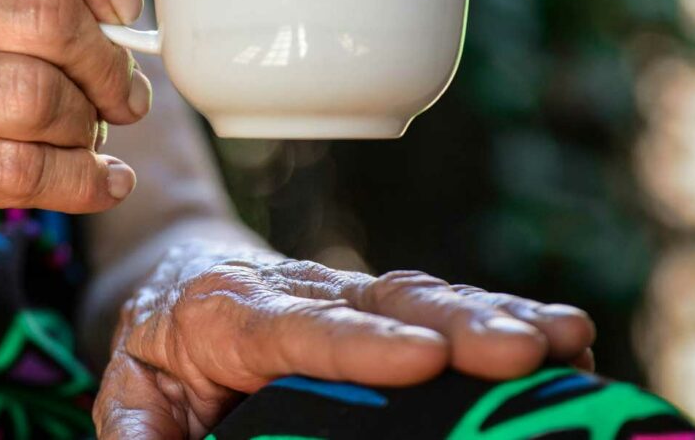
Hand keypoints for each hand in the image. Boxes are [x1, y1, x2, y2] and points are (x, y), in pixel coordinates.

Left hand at [94, 246, 594, 438]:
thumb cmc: (158, 344)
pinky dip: (502, 315)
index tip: (421, 358)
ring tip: (564, 340)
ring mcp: (347, 294)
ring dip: (494, 316)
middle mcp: (302, 293)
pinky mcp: (380, 306)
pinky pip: (442, 305)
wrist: (180, 272)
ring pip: (424, 295)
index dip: (360, 343)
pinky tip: (562, 336)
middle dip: (456, 325)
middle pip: (382, 301)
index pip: (299, 329)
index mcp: (232, 314)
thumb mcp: (130, 392)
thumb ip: (139, 434)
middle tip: (523, 352)